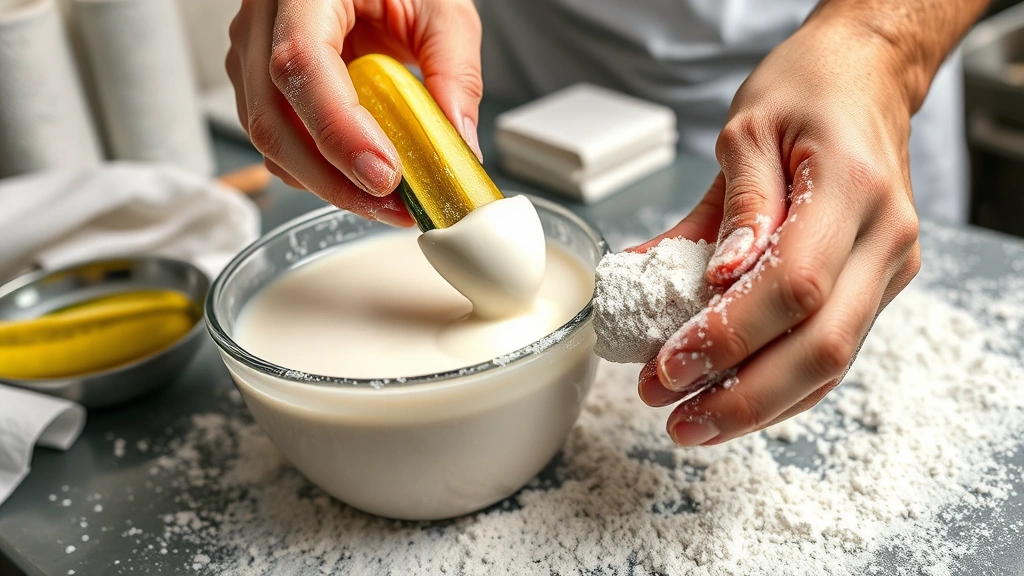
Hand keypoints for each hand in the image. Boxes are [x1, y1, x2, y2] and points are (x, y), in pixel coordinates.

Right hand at [225, 0, 483, 224]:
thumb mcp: (442, 8)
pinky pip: (281, 140)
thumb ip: (455, 71)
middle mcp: (262, 22)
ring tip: (389, 201)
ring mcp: (251, 54)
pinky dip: (320, 170)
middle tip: (394, 207)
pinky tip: (363, 179)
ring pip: (270, 140)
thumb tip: (458, 145)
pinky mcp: (260, 83)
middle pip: (271, 119)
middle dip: (333, 179)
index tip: (384, 174)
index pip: (301, 63)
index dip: (339, 130)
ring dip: (328, 183)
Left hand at [634, 21, 922, 445]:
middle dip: (741, 395)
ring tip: (691, 422)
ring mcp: (889, 267)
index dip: (728, 334)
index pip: (793, 285)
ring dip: (758, 406)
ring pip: (832, 364)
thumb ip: (729, 212)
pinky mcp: (877, 284)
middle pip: (822, 346)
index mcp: (852, 189)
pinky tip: (731, 402)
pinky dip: (781, 386)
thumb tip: (691, 280)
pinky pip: (833, 352)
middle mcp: (885, 237)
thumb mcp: (747, 131)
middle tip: (672, 416)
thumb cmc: (804, 93)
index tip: (668, 363)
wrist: (866, 79)